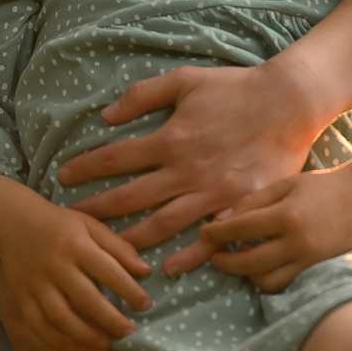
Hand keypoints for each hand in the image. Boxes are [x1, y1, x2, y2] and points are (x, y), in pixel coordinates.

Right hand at [0, 176, 153, 350]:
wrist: (12, 221)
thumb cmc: (60, 225)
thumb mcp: (90, 225)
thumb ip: (118, 247)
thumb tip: (146, 271)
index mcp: (77, 244)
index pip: (109, 271)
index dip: (130, 291)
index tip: (146, 306)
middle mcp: (56, 265)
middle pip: (87, 299)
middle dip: (112, 320)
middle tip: (131, 335)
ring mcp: (36, 283)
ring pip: (61, 318)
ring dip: (85, 336)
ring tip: (106, 346)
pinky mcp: (22, 296)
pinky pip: (38, 325)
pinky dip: (56, 341)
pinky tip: (74, 349)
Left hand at [57, 61, 328, 275]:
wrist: (289, 102)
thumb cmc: (236, 88)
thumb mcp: (186, 80)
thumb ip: (143, 95)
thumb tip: (106, 115)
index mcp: (171, 138)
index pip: (115, 158)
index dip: (85, 169)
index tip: (62, 177)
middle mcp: (187, 170)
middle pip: (131, 199)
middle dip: (97, 213)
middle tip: (71, 226)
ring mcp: (213, 192)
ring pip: (163, 225)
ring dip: (132, 241)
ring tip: (108, 255)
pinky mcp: (240, 205)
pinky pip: (211, 237)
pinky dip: (191, 256)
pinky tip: (171, 269)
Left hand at [199, 167, 351, 293]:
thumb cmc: (322, 186)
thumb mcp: (286, 184)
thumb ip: (254, 201)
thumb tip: (222, 218)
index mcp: (286, 215)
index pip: (241, 229)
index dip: (216, 234)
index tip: (203, 234)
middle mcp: (296, 242)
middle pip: (248, 262)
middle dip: (225, 262)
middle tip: (213, 256)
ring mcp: (307, 259)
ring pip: (266, 281)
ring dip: (246, 274)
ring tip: (239, 258)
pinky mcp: (316, 269)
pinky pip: (284, 283)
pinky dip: (267, 279)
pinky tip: (260, 265)